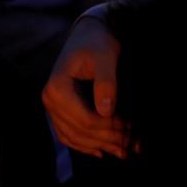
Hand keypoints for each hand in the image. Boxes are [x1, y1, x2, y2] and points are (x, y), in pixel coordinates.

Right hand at [42, 16, 129, 158]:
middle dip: (110, 140)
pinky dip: (86, 146)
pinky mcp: (59, 112)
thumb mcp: (106, 56)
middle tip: (137, 145)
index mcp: (57, 88)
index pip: (85, 119)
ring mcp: (52, 108)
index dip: (110, 127)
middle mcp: (49, 101)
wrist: (89, 35)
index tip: (132, 127)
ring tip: (126, 152)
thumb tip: (107, 111)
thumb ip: (106, 82)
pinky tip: (103, 151)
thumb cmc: (98, 42)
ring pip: (75, 138)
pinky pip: (70, 136)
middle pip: (81, 132)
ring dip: (101, 146)